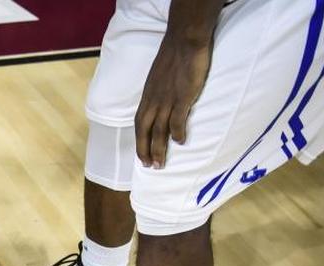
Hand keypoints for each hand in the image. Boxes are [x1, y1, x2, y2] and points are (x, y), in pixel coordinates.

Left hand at [135, 35, 212, 168]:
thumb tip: (161, 103)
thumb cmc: (173, 57)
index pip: (138, 123)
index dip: (139, 141)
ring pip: (159, 130)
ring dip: (158, 148)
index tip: (141, 156)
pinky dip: (177, 132)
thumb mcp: (159, 77)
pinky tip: (180, 143)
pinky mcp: (182, 96)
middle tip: (149, 167)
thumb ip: (159, 92)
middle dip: (145, 151)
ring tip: (160, 164)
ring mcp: (167, 99)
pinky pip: (177, 119)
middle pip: (145, 131)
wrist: (184, 41)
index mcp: (147, 96)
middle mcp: (153, 101)